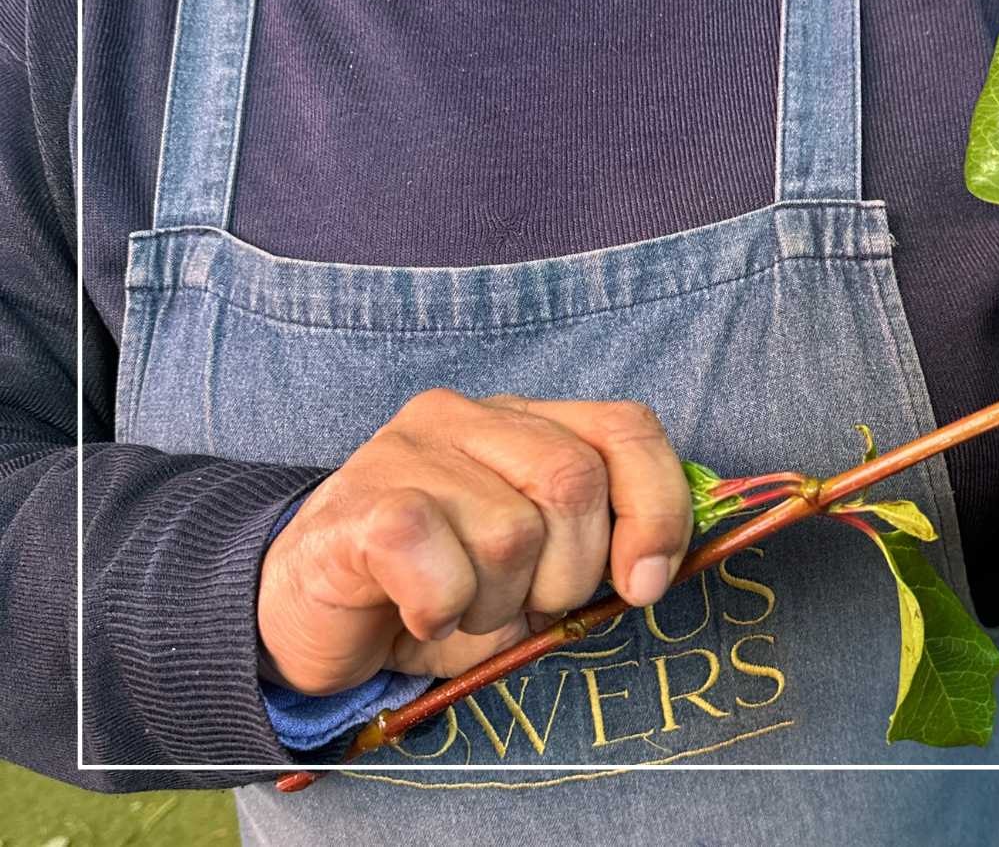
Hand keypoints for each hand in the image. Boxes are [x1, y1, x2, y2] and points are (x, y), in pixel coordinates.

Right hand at [257, 390, 692, 694]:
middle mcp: (467, 416)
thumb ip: (596, 547)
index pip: (627, 429)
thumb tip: (654, 569)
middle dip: (567, 576)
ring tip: (458, 609)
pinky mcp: (359, 504)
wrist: (304, 619)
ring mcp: (406, 449)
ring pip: (510, 533)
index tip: (644, 585)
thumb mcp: (535, 571)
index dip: (657, 509)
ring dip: (496, 606)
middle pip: (574, 482)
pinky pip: (438, 564)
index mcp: (524, 421)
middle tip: (519, 607)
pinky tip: (415, 614)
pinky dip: (441, 612)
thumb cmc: (434, 592)